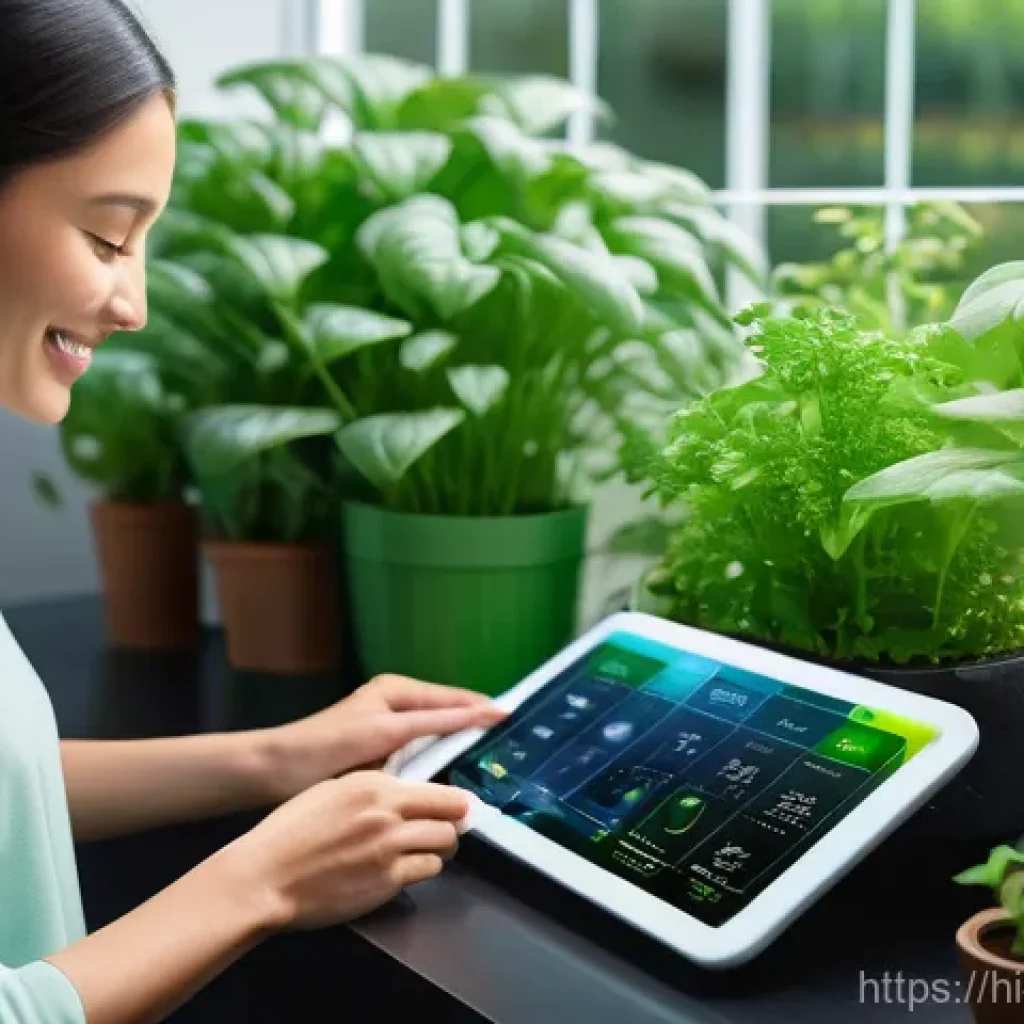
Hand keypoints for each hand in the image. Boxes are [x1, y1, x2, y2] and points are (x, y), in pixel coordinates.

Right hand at [235, 771, 468, 929]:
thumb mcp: (333, 789)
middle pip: (449, 818)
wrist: (265, 876)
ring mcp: (391, 849)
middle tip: (449, 830)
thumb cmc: (290, 830)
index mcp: (375, 785)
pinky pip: (426, 871)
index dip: (455, 801)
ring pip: (443, 845)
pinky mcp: (387, 882)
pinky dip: (422, 869)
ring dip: (439, 848)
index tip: (461, 806)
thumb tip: (403, 790)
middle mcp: (389, 813)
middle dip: (453, 825)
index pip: (437, 790)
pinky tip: (408, 868)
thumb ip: (372, 787)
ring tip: (428, 849)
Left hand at [262, 674, 506, 801]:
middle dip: (477, 722)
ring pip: (437, 730)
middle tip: (512, 739)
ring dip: (461, 740)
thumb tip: (481, 715)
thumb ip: (435, 723)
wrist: (276, 771)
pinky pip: (422, 746)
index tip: (515, 717)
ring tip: (493, 755)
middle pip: (448, 712)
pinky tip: (454, 771)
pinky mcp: (381, 748)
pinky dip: (440, 753)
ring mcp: (389, 725)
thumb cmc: (328, 748)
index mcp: (398, 691)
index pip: (454, 699)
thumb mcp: (386, 732)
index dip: (484, 709)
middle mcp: (396, 701)